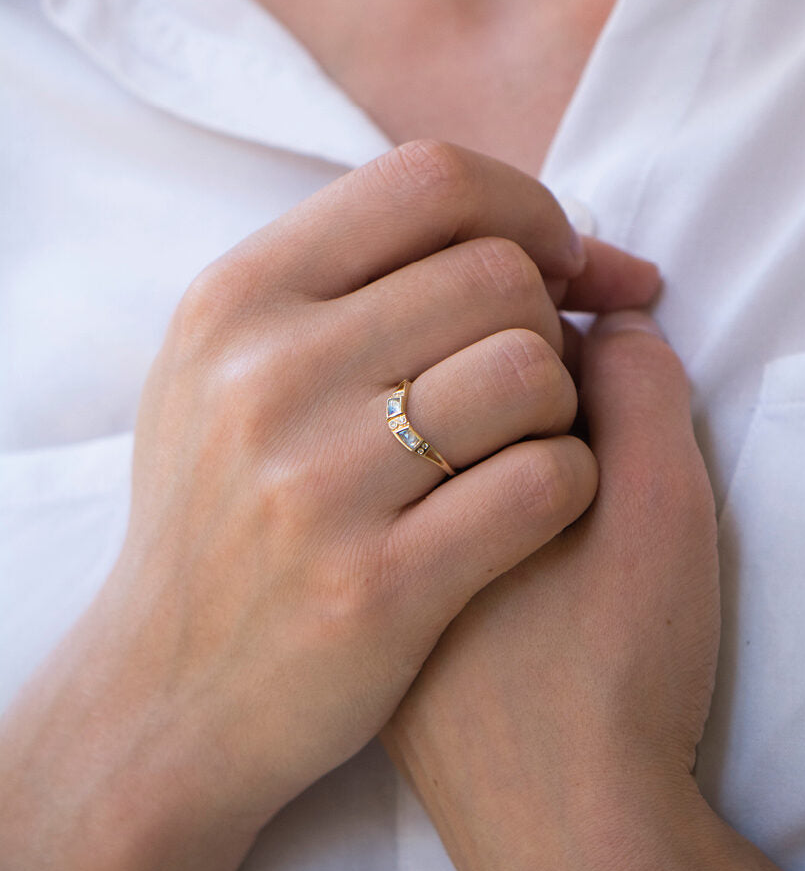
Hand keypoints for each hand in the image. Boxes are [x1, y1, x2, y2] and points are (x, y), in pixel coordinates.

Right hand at [0, 140, 658, 870]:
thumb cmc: (222, 511)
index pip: (428, 177)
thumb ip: (349, 281)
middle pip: (498, 275)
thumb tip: (530, 232)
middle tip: (536, 373)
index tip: (563, 261)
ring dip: (562, 404)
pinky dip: (570, 481)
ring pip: (533, 371)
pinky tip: (535, 504)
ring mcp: (319, 483)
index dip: (526, 206)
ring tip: (527, 439)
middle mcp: (267, 374)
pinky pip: (547, 481)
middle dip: (549, 317)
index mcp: (237, 297)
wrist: (169, 692)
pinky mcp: (380, 586)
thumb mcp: (227, 365)